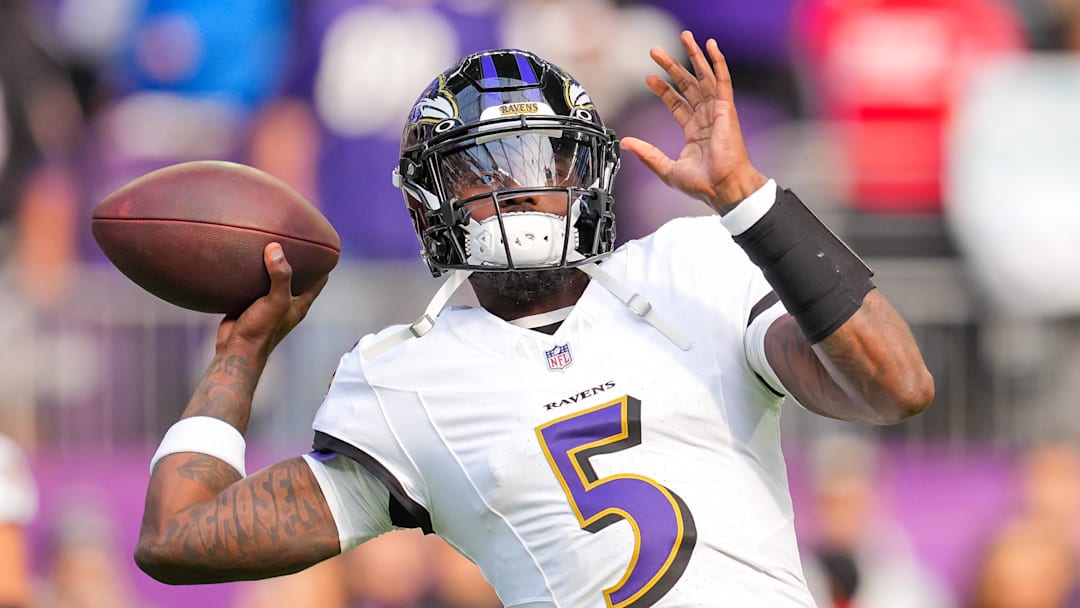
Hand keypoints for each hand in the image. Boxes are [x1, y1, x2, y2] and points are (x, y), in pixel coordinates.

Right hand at [215, 243, 327, 354]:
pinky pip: (252, 283)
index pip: (319, 279)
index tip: (322, 245)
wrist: (236, 349)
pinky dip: (251, 272)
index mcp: (300, 303)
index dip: (323, 263)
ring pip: (273, 279)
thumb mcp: (276, 301)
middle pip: (296, 276)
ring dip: (271, 264)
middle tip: (291, 237)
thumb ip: (280, 276)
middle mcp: (286, 302)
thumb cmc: (262, 330)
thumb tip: (275, 248)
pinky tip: (244, 258)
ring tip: (267, 242)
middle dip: (295, 259)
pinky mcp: (250, 303)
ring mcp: (268, 303)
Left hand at [621, 31, 767, 213]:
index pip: (677, 103)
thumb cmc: (703, 184)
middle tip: (656, 52)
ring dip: (694, 56)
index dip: (663, 89)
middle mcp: (706, 118)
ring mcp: (717, 112)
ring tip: (684, 37)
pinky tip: (712, 46)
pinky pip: (722, 80)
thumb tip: (626, 143)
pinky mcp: (726, 109)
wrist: (723, 186)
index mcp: (695, 132)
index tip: (649, 78)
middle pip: (687, 85)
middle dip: (672, 67)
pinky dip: (718, 62)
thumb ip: (647, 153)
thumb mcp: (666, 168)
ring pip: (703, 77)